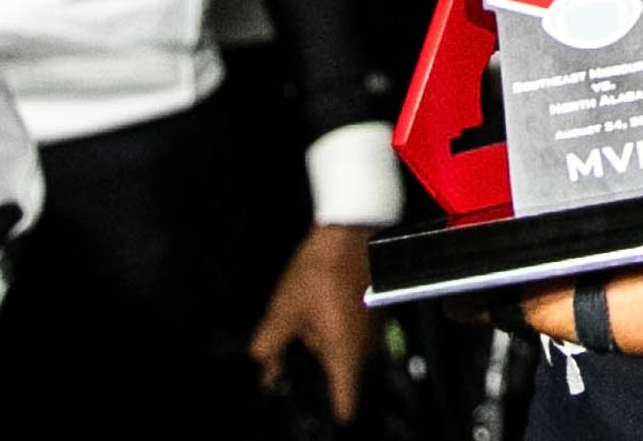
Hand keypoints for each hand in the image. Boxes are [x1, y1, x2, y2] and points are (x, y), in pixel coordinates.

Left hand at [250, 222, 376, 424]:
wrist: (352, 227)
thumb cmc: (320, 271)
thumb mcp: (284, 309)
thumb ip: (270, 346)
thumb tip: (265, 369)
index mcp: (345, 355)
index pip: (346, 403)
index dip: (332, 414)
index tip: (318, 415)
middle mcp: (367, 348)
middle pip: (342, 375)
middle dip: (319, 367)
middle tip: (295, 345)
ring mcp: (377, 329)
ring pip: (348, 351)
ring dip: (328, 343)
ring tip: (308, 319)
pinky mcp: (378, 310)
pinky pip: (356, 332)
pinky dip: (339, 326)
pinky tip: (322, 305)